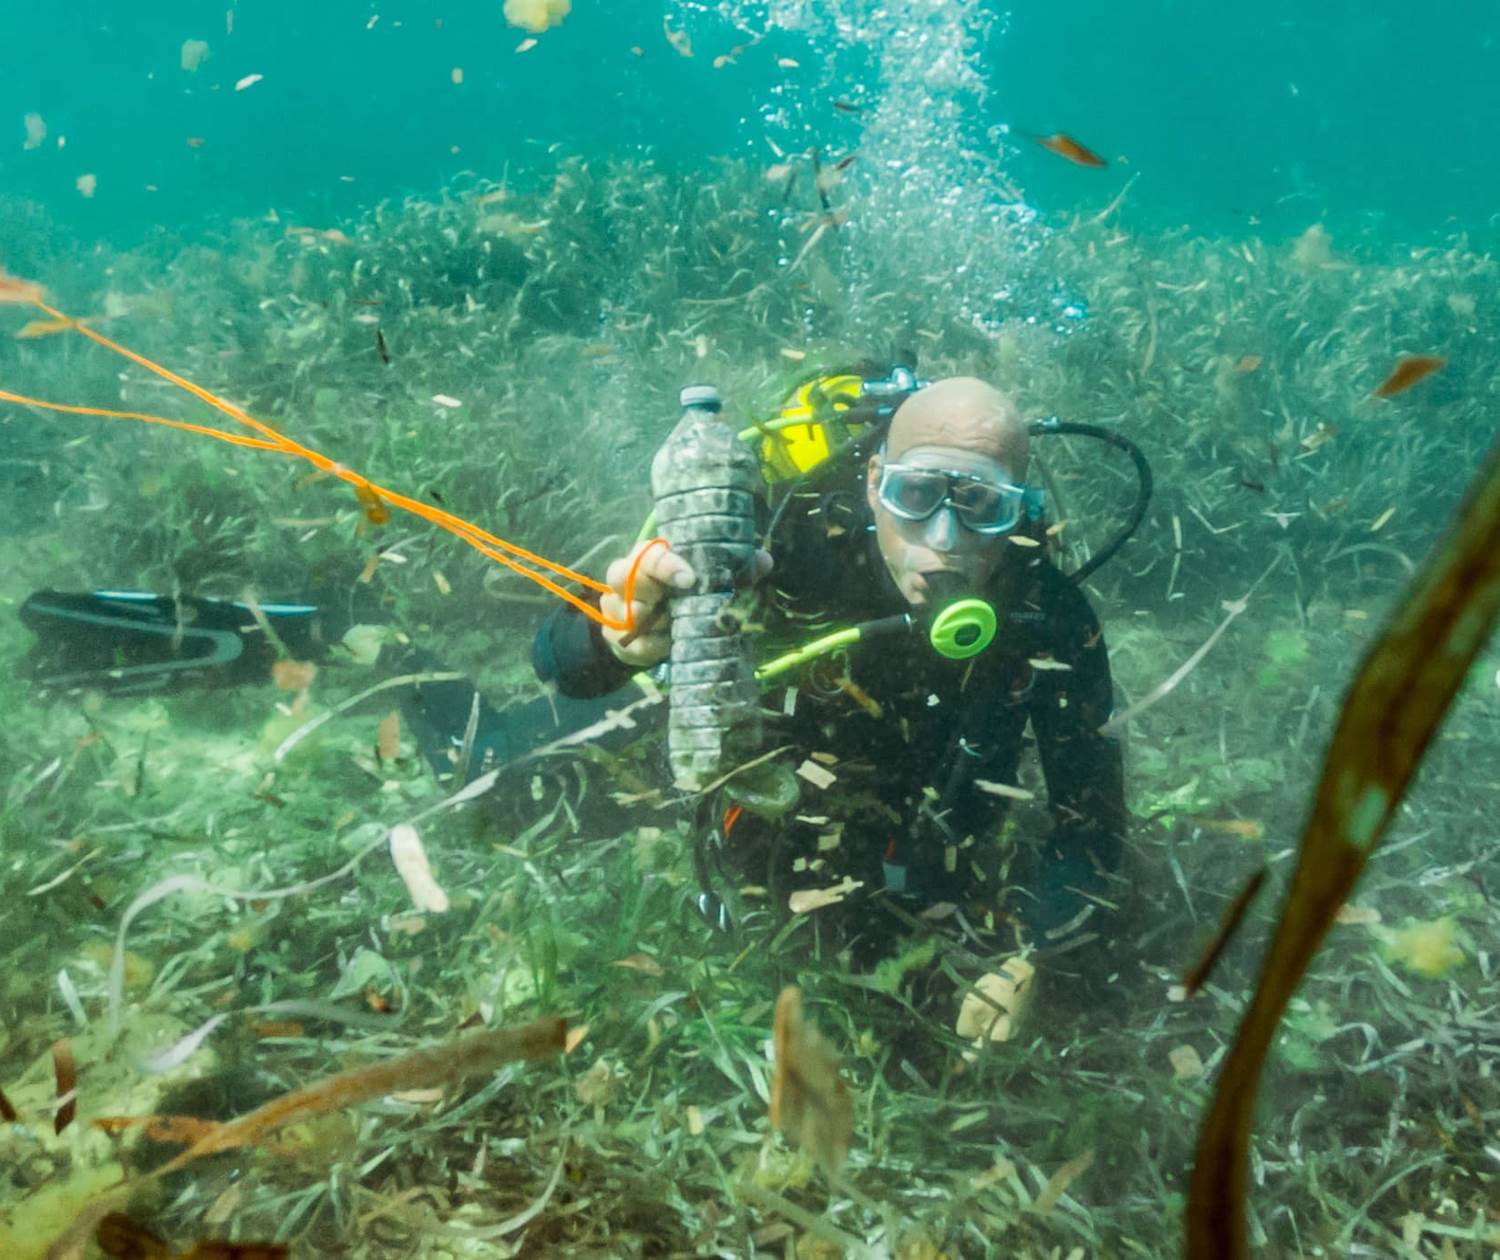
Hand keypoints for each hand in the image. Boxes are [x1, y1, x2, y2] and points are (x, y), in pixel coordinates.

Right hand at [599, 542, 772, 667]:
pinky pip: (635, 644)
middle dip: (653, 592)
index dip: (666, 565)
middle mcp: (624, 576)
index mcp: (647, 555)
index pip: (649, 552)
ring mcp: (615, 606)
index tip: (690, 579)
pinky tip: (669, 644)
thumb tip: (764, 560)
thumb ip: (734, 570)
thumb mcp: (706, 580)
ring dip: (658, 623)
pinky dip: (656, 646)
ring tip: (677, 625)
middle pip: (624, 576)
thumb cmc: (679, 593)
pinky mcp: (615, 636)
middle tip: (679, 606)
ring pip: (628, 613)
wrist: (648, 626)